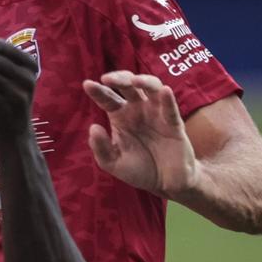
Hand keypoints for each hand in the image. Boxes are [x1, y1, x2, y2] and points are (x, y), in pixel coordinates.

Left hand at [82, 71, 195, 197]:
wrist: (165, 183)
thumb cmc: (138, 169)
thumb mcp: (113, 163)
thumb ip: (101, 148)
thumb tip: (93, 127)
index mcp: (120, 117)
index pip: (108, 99)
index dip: (98, 91)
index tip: (87, 84)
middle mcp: (138, 110)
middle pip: (128, 87)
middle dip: (119, 79)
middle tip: (107, 78)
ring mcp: (157, 113)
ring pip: (152, 89)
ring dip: (144, 81)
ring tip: (134, 81)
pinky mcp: (174, 123)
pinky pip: (171, 108)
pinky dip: (168, 99)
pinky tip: (164, 91)